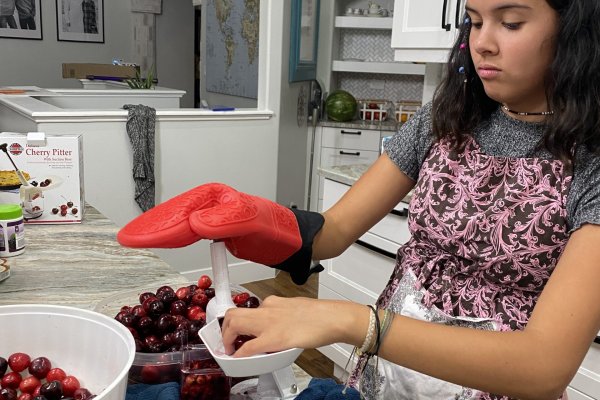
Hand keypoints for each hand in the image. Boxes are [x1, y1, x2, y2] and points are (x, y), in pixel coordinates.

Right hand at [118, 183, 324, 283]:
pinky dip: (174, 235)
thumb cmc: (280, 230)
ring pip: (179, 221)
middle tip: (127, 237)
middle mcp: (213, 205)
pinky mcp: (219, 226)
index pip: (180, 216)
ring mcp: (215, 215)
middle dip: (150, 226)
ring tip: (136, 237)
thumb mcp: (254, 224)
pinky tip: (166, 239)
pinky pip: (190, 230)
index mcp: (217, 201)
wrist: (297, 238)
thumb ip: (226, 222)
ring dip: (158, 230)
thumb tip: (195, 222)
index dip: (156, 228)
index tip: (134, 237)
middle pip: (174, 215)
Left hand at [221, 296, 367, 356]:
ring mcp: (268, 323)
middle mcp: (267, 309)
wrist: (333, 318)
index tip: (236, 330)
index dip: (237, 321)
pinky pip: (249, 347)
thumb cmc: (320, 315)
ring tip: (230, 350)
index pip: (247, 309)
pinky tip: (239, 359)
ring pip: (234, 324)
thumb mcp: (295, 308)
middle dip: (225, 329)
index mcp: (273, 302)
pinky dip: (239, 354)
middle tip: (227, 342)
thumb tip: (275, 325)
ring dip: (227, 339)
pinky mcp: (274, 338)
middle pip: (234, 314)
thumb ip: (281, 314)